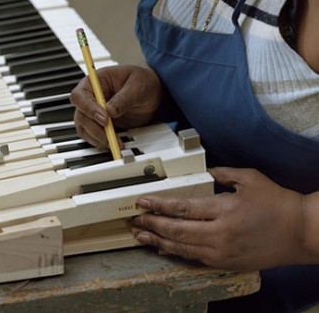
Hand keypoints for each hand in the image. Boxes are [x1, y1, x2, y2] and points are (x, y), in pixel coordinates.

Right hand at [70, 64, 161, 147]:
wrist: (152, 92)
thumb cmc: (142, 81)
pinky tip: (114, 143)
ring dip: (98, 137)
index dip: (89, 108)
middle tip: (112, 136)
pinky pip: (92, 136)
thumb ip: (123, 98)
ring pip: (84, 128)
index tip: (104, 119)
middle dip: (95, 128)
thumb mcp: (137, 86)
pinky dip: (101, 142)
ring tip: (115, 142)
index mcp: (95, 82)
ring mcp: (93, 112)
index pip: (80, 95)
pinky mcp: (99, 125)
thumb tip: (110, 111)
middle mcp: (90, 97)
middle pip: (81, 114)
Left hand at [130, 167, 305, 270]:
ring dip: (158, 241)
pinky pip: (196, 259)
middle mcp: (221, 233)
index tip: (142, 202)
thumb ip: (221, 173)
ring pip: (183, 248)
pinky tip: (164, 248)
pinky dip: (176, 253)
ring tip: (141, 235)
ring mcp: (224, 252)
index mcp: (225, 209)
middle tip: (134, 219)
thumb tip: (201, 171)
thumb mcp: (249, 178)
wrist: (302, 232)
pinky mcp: (228, 263)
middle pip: (177, 230)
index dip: (159, 205)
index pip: (183, 208)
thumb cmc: (277, 202)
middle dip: (152, 224)